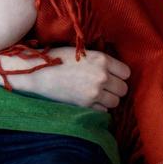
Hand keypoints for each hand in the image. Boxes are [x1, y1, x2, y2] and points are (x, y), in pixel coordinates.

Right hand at [14, 47, 130, 112]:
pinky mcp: (85, 106)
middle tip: (104, 86)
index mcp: (102, 59)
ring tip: (94, 93)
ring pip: (115, 102)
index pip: (126, 72)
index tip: (112, 75)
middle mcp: (101, 76)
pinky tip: (87, 100)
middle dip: (115, 89)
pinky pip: (102, 111)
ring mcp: (94, 93)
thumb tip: (114, 70)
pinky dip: (97, 108)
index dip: (119, 75)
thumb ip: (100, 60)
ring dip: (107, 99)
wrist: (36, 72)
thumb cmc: (57, 58)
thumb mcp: (82, 52)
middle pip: (123, 89)